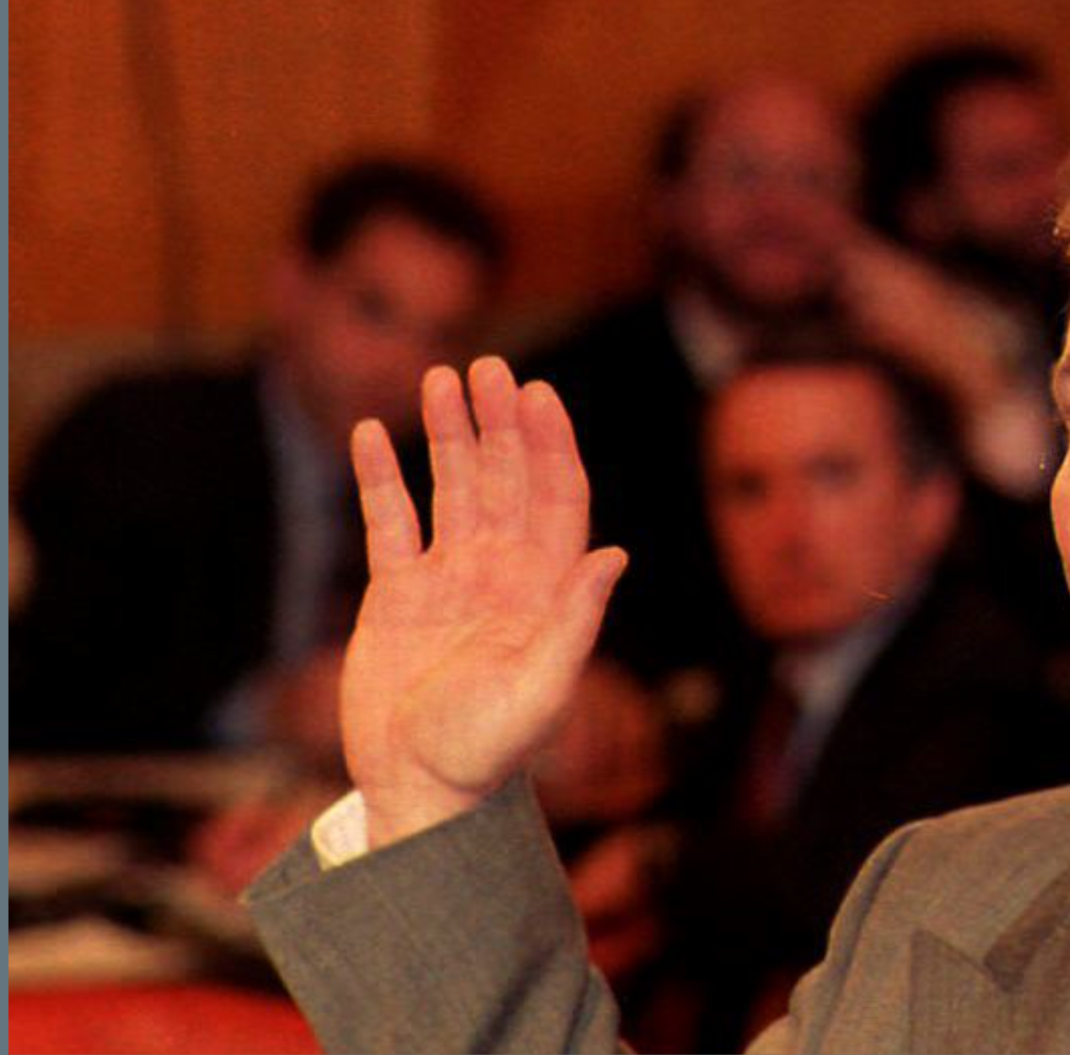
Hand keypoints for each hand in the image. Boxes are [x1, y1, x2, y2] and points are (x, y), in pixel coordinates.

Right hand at [340, 357, 626, 846]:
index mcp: (545, 590)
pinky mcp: (395, 595)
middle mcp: (501, 573)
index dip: (551, 445)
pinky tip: (367, 434)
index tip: (538, 393)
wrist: (419, 789)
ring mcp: (448, 579)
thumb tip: (614, 557)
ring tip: (439, 378)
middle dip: (499, 423)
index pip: (557, 499)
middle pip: (507, 479)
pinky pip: (388, 523)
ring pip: (451, 489)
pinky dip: (380, 479)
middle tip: (488, 367)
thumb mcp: (541, 689)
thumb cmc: (487, 751)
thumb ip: (576, 623)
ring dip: (447, 435)